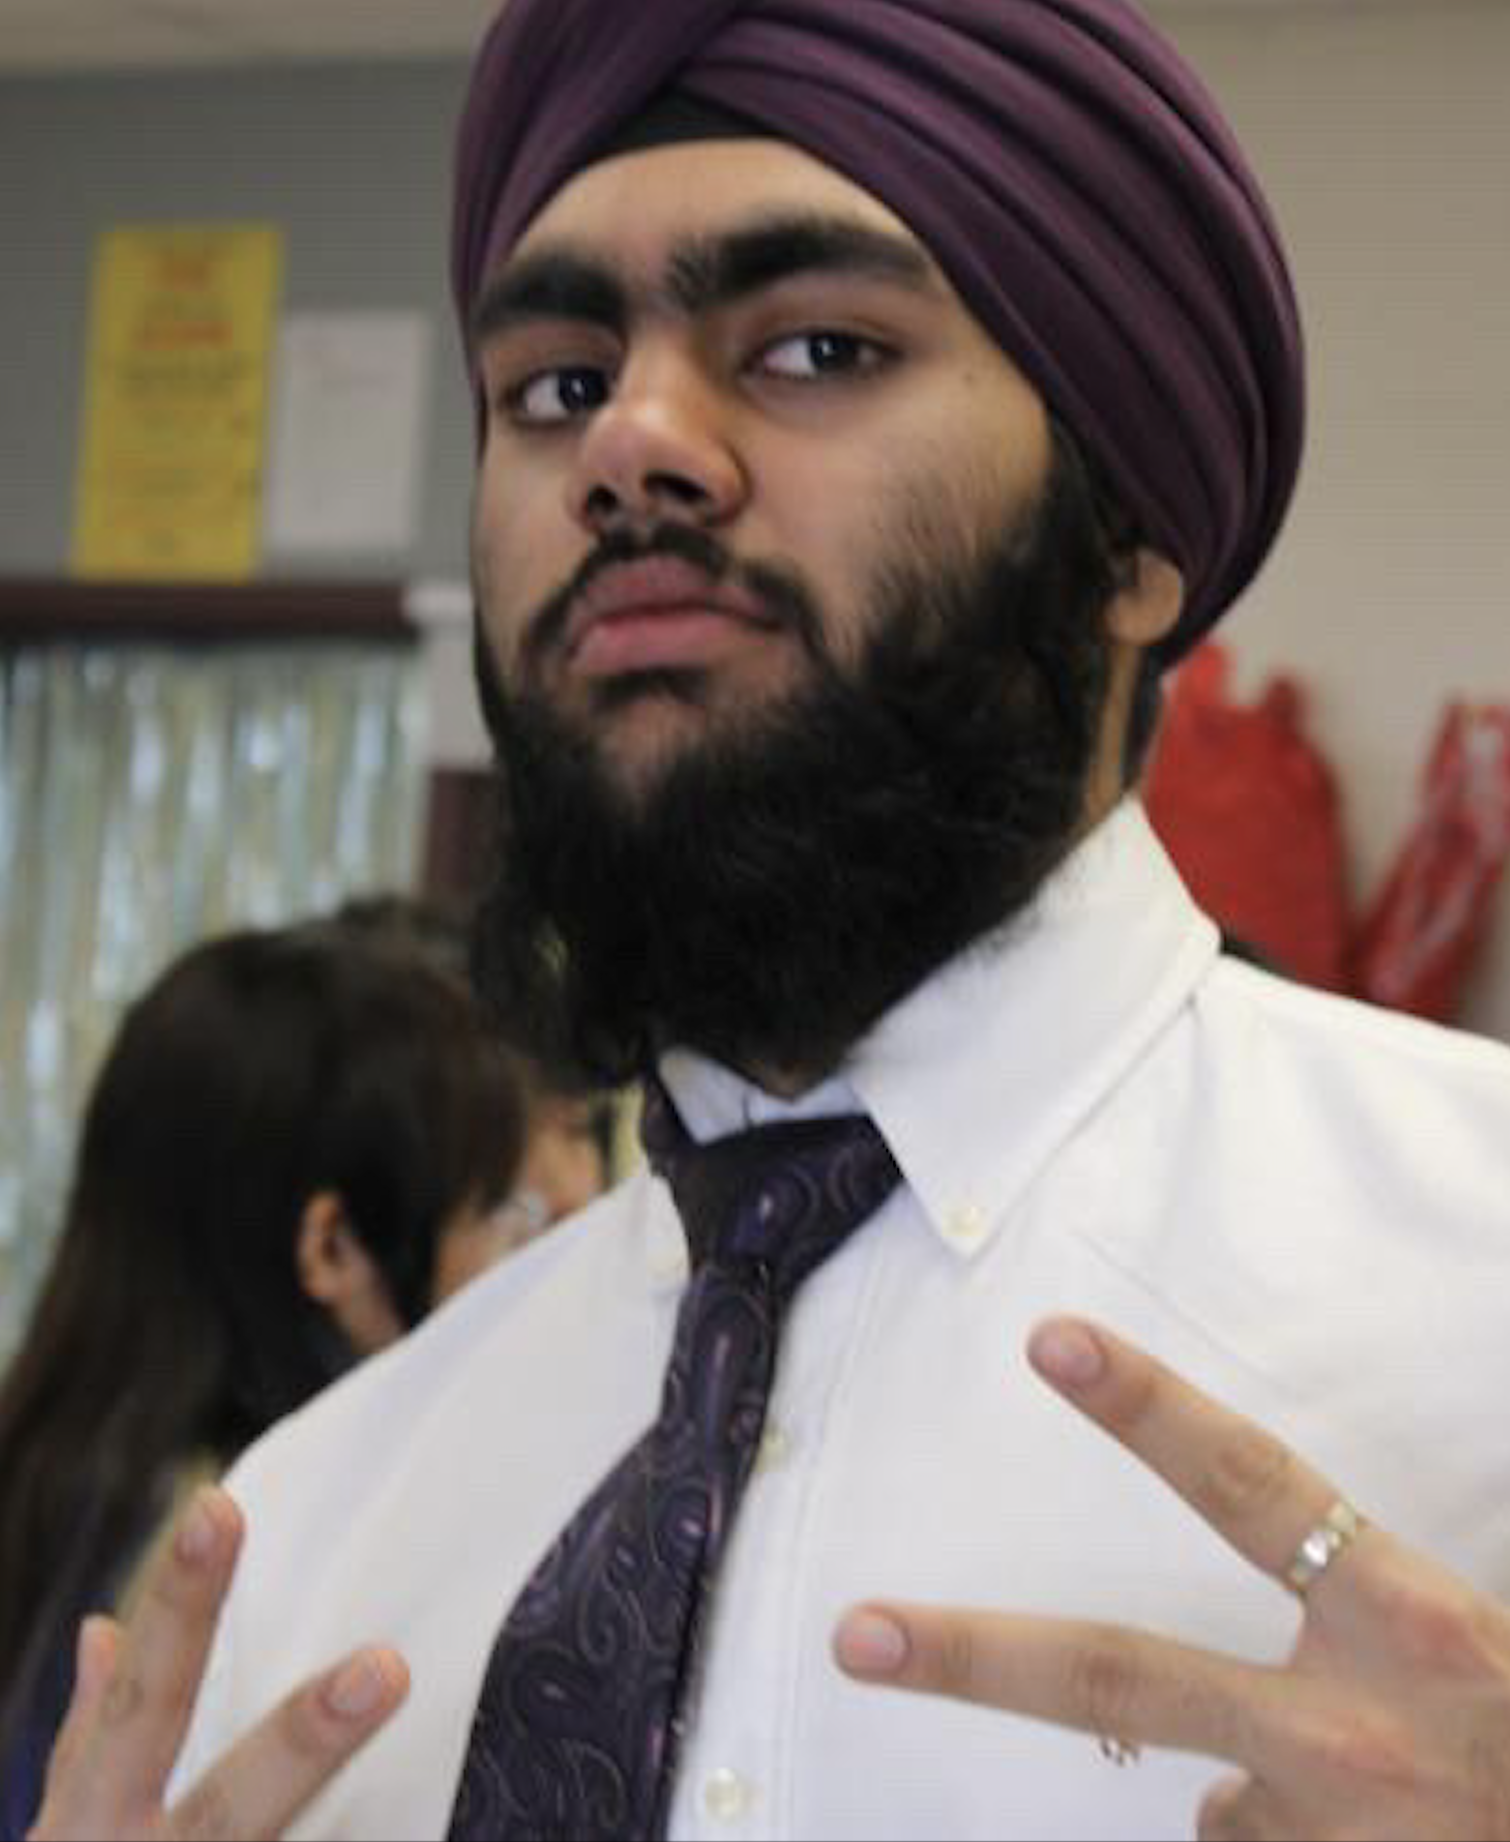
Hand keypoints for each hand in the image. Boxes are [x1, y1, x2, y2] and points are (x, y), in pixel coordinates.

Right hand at [29, 1485, 407, 1840]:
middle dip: (302, 1745)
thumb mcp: (57, 1837)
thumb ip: (84, 1748)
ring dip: (332, 1812)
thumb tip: (102, 1633)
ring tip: (394, 1705)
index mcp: (88, 1831)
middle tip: (387, 1668)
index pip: (141, 1703)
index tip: (221, 1505)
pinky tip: (409, 1841)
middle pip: (227, 1808)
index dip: (179, 1606)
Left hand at [833, 1318, 1509, 1839]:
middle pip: (1125, 1676)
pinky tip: (1372, 1840)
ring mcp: (1338, 1837)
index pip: (1254, 1487)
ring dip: (1265, 1806)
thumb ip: (1380, 1628)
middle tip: (857, 1636)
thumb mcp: (1487, 1650)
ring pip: (1218, 1814)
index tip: (1051, 1340)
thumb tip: (1234, 1739)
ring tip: (1372, 1808)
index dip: (1149, 1408)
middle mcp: (1354, 1732)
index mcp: (1414, 1624)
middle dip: (977, 1656)